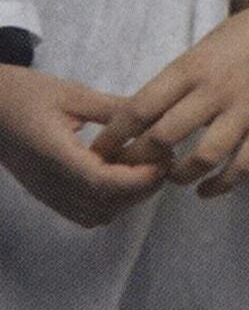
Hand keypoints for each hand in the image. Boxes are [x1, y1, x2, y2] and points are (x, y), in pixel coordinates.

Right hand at [0, 66, 169, 229]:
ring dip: (126, 198)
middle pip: (104, 205)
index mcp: (56, 155)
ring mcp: (47, 193)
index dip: (138, 178)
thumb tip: (155, 114)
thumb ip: (112, 109)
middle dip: (140, 189)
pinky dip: (108, 203)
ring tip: (141, 167)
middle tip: (162, 161)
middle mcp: (51, 183)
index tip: (163, 160)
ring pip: (96, 215)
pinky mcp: (46, 195)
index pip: (102, 182)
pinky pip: (83, 213)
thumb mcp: (71, 94)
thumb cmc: (24, 94)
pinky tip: (117, 175)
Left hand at [103, 0, 248, 195]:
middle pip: (164, 136)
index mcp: (193, 66)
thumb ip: (180, 78)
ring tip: (173, 176)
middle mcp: (216, 89)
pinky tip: (206, 190)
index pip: (142, 107)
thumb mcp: (207, 44)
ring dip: (179, 175)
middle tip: (131, 169)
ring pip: (202, 157)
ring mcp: (246, 110)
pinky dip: (221, 185)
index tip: (102, 151)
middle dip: (140, 160)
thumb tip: (145, 113)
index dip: (116, 135)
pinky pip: (243, 166)